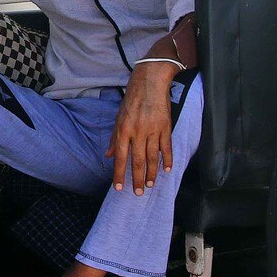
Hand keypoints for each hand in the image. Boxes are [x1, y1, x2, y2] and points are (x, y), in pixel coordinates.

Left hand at [106, 62, 179, 194]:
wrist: (150, 83)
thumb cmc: (132, 100)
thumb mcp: (118, 118)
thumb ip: (114, 139)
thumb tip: (109, 156)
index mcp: (123, 130)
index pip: (120, 157)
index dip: (119, 174)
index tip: (118, 188)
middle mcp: (137, 132)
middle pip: (137, 160)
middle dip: (137, 179)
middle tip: (138, 193)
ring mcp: (153, 130)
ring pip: (152, 157)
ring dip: (152, 173)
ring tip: (151, 185)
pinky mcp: (165, 127)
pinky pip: (167, 147)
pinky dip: (167, 160)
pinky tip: (167, 170)